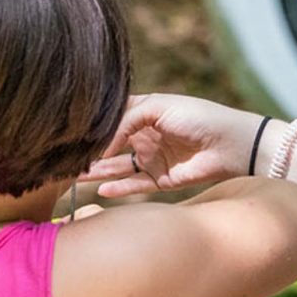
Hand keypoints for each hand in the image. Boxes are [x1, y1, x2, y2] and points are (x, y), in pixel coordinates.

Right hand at [78, 93, 262, 198]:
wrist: (230, 143)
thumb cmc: (198, 116)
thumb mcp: (158, 106)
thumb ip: (126, 121)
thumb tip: (102, 144)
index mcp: (145, 113)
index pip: (113, 118)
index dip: (94, 124)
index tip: (72, 131)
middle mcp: (145, 136)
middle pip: (111, 145)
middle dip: (91, 151)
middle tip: (66, 158)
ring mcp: (152, 158)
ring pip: (119, 167)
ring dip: (99, 171)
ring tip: (75, 176)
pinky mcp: (162, 179)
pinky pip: (135, 185)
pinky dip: (119, 188)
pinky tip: (101, 189)